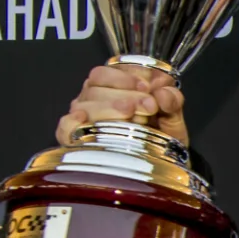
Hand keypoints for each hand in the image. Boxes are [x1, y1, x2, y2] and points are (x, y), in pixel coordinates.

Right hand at [55, 65, 188, 145]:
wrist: (163, 163)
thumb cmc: (163, 135)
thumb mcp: (173, 116)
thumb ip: (172, 100)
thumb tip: (163, 91)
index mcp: (112, 87)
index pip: (103, 74)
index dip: (124, 78)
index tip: (146, 88)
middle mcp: (93, 100)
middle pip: (94, 89)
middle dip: (125, 96)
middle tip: (148, 106)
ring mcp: (84, 120)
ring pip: (82, 107)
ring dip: (109, 110)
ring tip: (134, 118)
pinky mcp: (77, 141)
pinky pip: (64, 130)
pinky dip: (70, 124)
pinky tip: (84, 121)